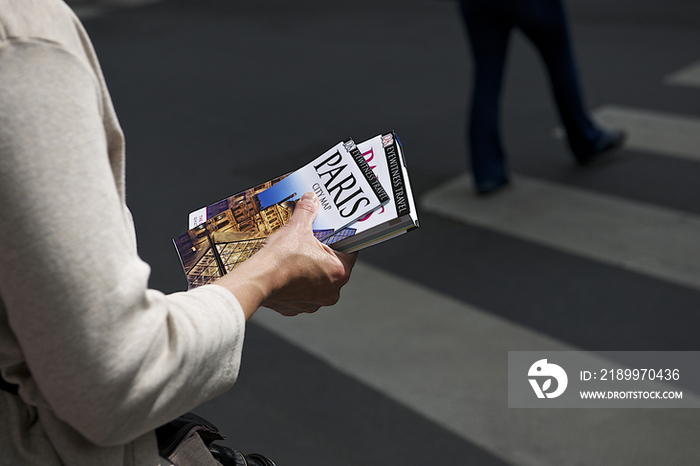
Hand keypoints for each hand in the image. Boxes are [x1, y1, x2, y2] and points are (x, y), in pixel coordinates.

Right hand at [215, 192, 356, 317]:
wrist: (256, 281)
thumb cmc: (280, 259)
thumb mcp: (297, 227)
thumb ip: (307, 211)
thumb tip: (310, 200)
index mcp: (339, 271)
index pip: (350, 251)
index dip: (341, 239)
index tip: (333, 232)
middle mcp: (331, 291)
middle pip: (333, 266)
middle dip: (322, 253)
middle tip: (312, 240)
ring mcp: (314, 301)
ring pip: (317, 280)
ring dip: (309, 269)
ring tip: (296, 255)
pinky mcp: (297, 307)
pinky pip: (301, 292)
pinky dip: (295, 282)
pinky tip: (286, 270)